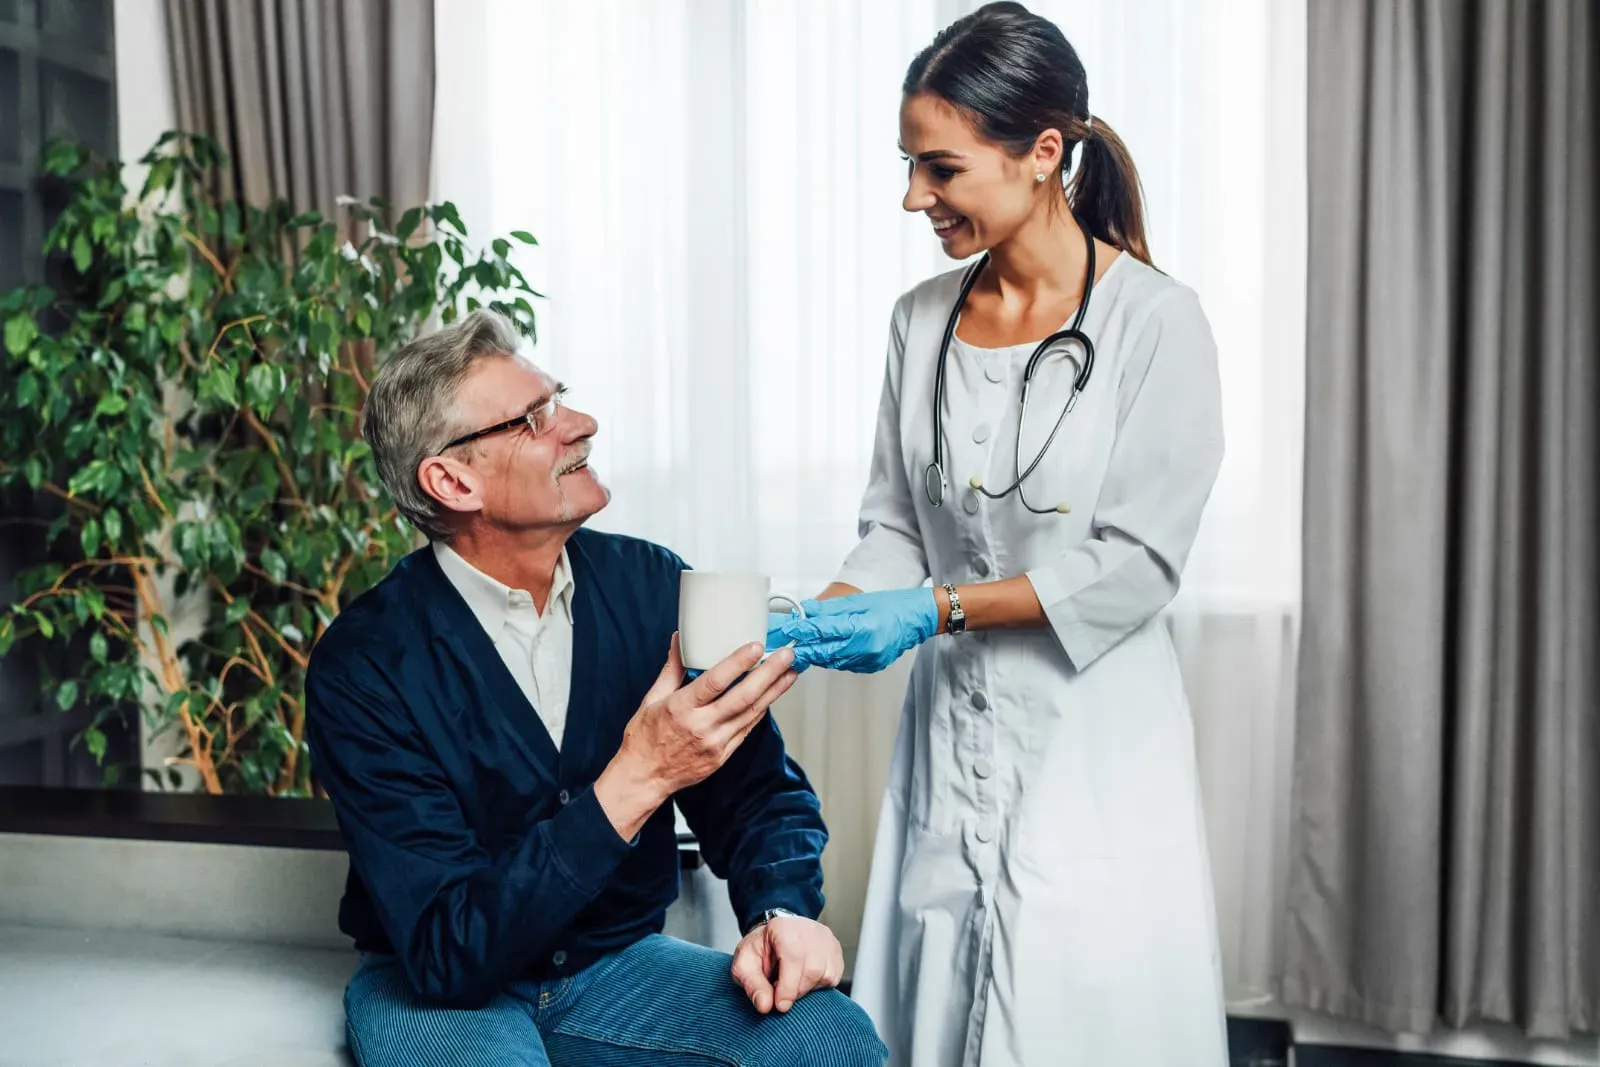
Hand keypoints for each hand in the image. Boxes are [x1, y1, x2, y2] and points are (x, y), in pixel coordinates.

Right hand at [596, 635, 798, 836]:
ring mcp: (715, 743)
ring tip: (790, 673)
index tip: (756, 647)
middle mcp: (702, 726)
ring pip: (752, 713)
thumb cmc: (645, 738)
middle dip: (769, 674)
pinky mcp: (724, 755)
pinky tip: (772, 696)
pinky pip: (747, 728)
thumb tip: (679, 641)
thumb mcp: (652, 699)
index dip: (738, 663)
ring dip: (774, 692)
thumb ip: (671, 669)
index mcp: (681, 708)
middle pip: (743, 697)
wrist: (645, 777)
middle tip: (787, 656)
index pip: (715, 682)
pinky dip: (761, 710)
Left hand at [730, 915, 843, 1013]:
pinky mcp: (836, 950)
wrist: (774, 937)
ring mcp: (826, 939)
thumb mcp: (744, 965)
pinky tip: (804, 980)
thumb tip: (765, 1005)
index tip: (780, 1005)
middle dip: (797, 990)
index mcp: (783, 928)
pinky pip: (834, 977)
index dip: (788, 986)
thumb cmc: (760, 950)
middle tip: (781, 993)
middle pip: (813, 968)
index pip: (793, 956)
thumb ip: (752, 985)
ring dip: (807, 989)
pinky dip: (819, 986)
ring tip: (791, 983)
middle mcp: (809, 930)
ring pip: (826, 974)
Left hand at [771, 588, 939, 673]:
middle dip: (802, 648)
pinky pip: (843, 663)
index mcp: (862, 628)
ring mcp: (868, 661)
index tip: (787, 629)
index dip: (802, 631)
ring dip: (814, 654)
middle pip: (824, 652)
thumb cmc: (894, 606)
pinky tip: (824, 650)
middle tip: (784, 645)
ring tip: (799, 647)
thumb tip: (806, 611)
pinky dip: (831, 657)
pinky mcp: (869, 666)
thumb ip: (830, 609)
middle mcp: (865, 648)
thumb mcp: (859, 601)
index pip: (824, 631)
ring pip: (831, 660)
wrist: (919, 619)